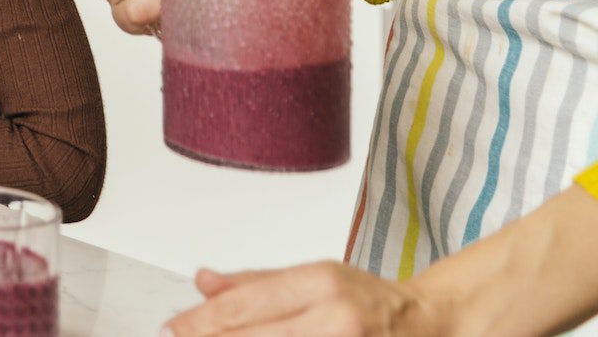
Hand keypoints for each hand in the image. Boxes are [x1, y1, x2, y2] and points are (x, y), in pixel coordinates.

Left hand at [163, 263, 443, 336]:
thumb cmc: (369, 301)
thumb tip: (202, 281)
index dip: (202, 320)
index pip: (245, 304)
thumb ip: (255, 283)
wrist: (434, 324)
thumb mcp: (313, 277)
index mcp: (321, 282)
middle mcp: (337, 317)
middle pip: (255, 336)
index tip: (174, 327)